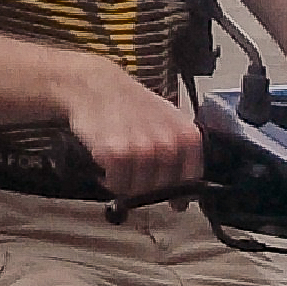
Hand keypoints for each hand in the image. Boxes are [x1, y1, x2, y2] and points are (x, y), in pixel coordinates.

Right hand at [65, 56, 202, 199]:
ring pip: (139, 190)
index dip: (179, 192)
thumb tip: (186, 186)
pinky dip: (111, 180)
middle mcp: (168, 144)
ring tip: (120, 162)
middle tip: (135, 170)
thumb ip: (180, 152)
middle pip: (162, 188)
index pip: (190, 179)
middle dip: (147, 185)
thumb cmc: (130, 103)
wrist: (96, 86)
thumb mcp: (167, 120)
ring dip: (127, 183)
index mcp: (186, 136)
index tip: (173, 199)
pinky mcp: (117, 155)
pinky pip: (118, 185)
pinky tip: (108, 163)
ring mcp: (143, 151)